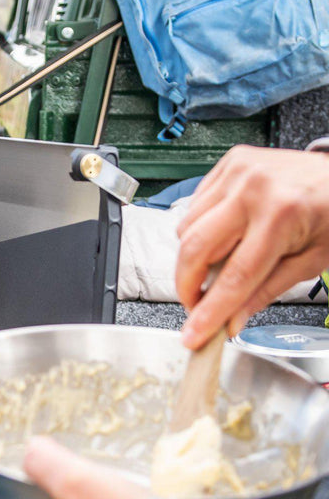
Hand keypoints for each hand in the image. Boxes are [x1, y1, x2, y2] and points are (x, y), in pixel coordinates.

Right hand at [175, 146, 328, 348]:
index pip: (234, 276)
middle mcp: (253, 190)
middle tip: (194, 304)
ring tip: (218, 265)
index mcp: (281, 216)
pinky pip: (195, 206)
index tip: (194, 334)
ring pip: (187, 227)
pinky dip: (200, 228)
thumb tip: (232, 320)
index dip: (210, 310)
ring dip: (193, 256)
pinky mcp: (229, 164)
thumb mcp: (311, 261)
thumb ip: (266, 291)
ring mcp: (237, 173)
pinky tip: (222, 235)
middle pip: (196, 249)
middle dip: (187, 285)